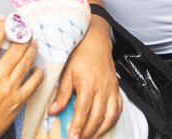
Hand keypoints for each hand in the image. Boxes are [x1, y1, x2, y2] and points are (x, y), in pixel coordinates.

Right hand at [0, 16, 43, 138]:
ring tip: (32, 40)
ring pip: (26, 63)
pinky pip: (34, 83)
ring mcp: (8, 91)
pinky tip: (37, 66)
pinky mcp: (17, 102)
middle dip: (21, 35)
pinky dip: (38, 72)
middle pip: (15, 50)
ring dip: (31, 48)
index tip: (3, 18)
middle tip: (24, 26)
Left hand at [49, 22, 121, 138]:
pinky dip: (113, 120)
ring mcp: (112, 88)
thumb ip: (61, 94)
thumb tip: (52, 112)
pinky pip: (119, 107)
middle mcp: (103, 88)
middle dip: (89, 133)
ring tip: (91, 138)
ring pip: (111, 115)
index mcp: (89, 84)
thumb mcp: (67, 72)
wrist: (96, 41)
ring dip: (102, 130)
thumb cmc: (80, 55)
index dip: (79, 127)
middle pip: (98, 116)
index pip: (84, 110)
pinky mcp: (116, 88)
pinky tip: (105, 127)